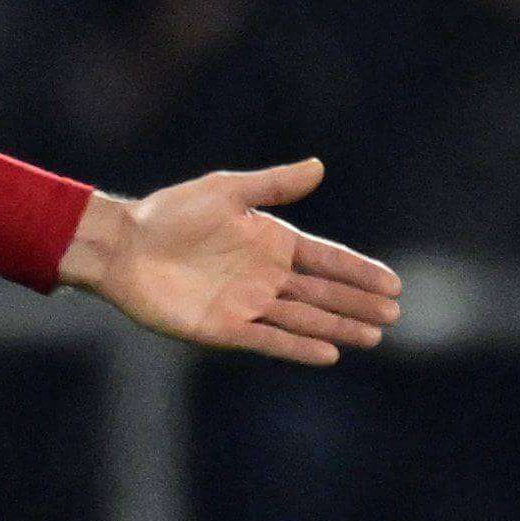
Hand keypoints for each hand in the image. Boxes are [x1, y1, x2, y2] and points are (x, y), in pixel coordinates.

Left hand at [63, 162, 400, 364]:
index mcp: (272, 242)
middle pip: (323, 294)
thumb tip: (319, 167)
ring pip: (304, 320)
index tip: (393, 283)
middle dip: (358, 304)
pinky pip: (270, 340)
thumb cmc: (172, 213)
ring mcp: (248, 304)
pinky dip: (298, 347)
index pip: (326, 259)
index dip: (359, 271)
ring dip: (339, 327)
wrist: (125, 246)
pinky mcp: (226, 328)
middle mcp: (266, 277)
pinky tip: (329, 353)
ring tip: (372, 337)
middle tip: (393, 315)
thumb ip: (273, 186)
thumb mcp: (226, 191)